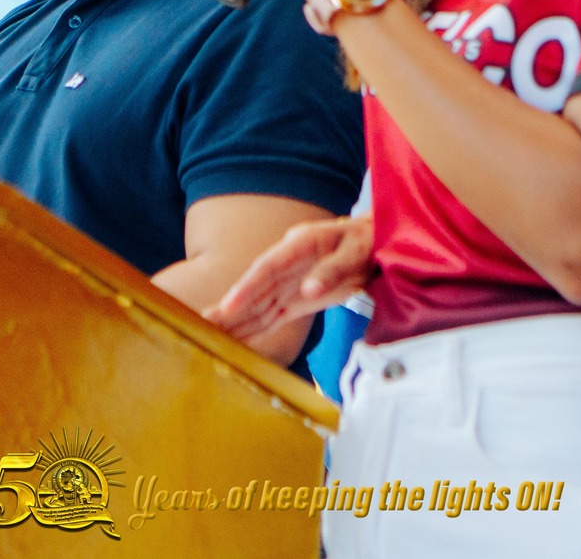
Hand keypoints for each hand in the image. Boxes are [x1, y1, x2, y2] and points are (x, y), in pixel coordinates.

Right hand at [204, 216, 373, 345]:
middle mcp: (287, 264)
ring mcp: (289, 283)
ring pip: (258, 304)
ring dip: (236, 320)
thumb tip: (308, 291)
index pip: (267, 268)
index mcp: (299, 245)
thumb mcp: (355, 251)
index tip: (228, 305)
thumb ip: (331, 271)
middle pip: (255, 288)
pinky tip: (236, 338)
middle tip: (205, 324)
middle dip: (231, 307)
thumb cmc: (366, 241)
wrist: (376, 242)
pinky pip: (272, 316)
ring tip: (210, 333)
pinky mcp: (295, 301)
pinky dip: (253, 328)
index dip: (246, 287)